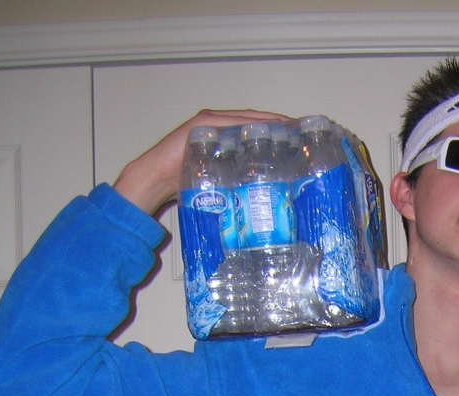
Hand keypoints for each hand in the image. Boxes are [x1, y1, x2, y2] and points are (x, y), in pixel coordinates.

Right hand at [113, 108, 292, 215]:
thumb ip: (239, 190)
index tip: (304, 145)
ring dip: (271, 123)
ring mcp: (213, 123)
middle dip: (283, 128)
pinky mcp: (202, 125)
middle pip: (260, 123)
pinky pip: (231, 123)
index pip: (261, 134)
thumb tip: (265, 214)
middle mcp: (223, 128)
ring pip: (249, 119)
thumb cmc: (184, 188)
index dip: (283, 136)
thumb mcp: (220, 190)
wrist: (154, 181)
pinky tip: (267, 129)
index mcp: (228, 141)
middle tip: (305, 136)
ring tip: (292, 130)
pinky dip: (249, 124)